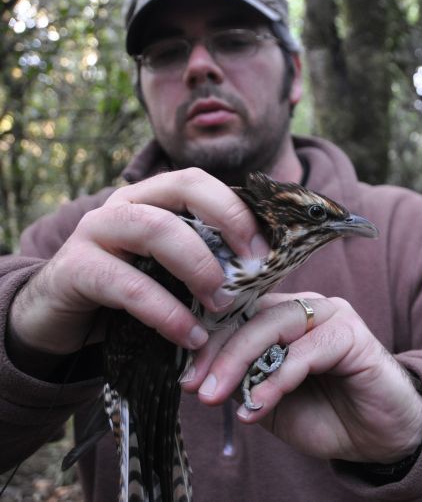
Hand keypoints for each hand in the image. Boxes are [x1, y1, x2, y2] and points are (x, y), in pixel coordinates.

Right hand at [8, 168, 268, 355]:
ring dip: (198, 266)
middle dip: (227, 223)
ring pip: (155, 228)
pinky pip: (129, 285)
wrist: (59, 318)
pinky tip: (191, 337)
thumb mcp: (169, 271)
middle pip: (182, 187)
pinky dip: (167, 312)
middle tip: (253, 269)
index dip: (236, 210)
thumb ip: (205, 260)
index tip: (265, 250)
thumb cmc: (130, 292)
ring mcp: (95, 231)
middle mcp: (124, 204)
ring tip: (223, 304)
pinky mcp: (74, 269)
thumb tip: (265, 269)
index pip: (198, 181)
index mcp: (151, 198)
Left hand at [183, 292, 421, 463]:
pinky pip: (307, 349)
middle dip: (219, 352)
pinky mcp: (352, 333)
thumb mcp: (271, 402)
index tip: (186, 379)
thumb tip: (199, 375)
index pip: (238, 315)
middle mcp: (306, 307)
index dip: (208, 343)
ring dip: (241, 360)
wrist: (379, 438)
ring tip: (218, 396)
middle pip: (252, 314)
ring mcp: (331, 315)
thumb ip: (243, 381)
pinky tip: (260, 403)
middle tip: (198, 388)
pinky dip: (279, 376)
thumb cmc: (325, 415)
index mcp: (284, 317)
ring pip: (275, 323)